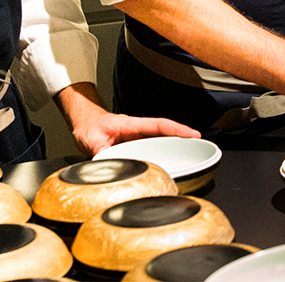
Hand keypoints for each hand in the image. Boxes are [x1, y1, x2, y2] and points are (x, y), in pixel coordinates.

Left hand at [55, 82, 199, 154]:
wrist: (84, 122)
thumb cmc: (89, 127)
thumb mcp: (91, 139)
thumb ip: (101, 152)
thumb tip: (109, 162)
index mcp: (131, 125)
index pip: (159, 125)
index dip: (177, 129)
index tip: (193, 134)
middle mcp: (138, 130)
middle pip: (166, 132)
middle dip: (184, 137)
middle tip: (201, 146)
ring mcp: (138, 137)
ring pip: (161, 140)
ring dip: (175, 145)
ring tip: (191, 156)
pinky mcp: (135, 144)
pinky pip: (153, 147)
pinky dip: (164, 152)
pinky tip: (170, 162)